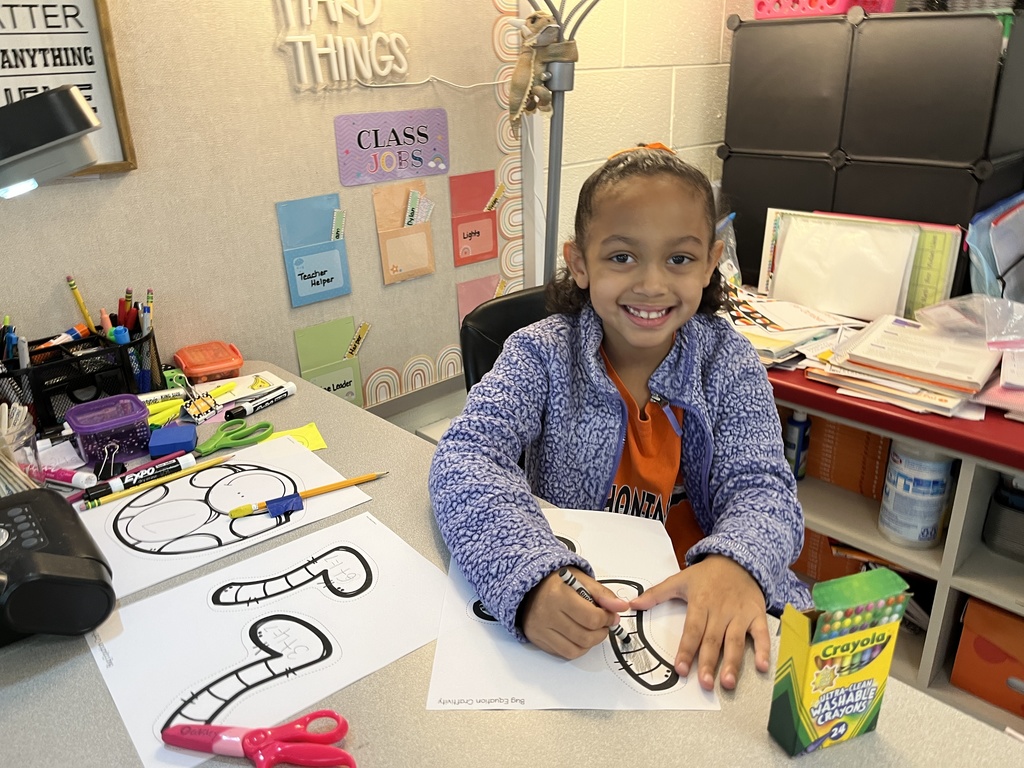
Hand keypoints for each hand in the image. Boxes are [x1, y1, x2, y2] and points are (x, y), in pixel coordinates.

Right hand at [520, 568, 629, 659]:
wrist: (530, 586)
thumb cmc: (556, 582)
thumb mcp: (581, 579)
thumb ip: (602, 594)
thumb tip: (620, 607)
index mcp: (558, 595)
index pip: (591, 618)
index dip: (607, 619)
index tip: (611, 615)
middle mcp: (546, 613)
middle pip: (585, 637)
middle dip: (602, 632)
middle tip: (604, 624)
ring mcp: (541, 629)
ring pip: (576, 649)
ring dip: (591, 642)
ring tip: (591, 629)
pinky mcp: (537, 639)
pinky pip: (565, 653)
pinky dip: (577, 648)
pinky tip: (578, 635)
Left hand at [629, 555, 768, 690]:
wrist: (739, 559)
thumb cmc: (708, 574)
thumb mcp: (680, 579)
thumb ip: (656, 594)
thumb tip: (633, 604)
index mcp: (701, 602)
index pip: (692, 630)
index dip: (686, 650)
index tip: (680, 668)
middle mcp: (721, 610)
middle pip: (713, 640)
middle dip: (708, 663)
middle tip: (704, 684)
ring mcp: (740, 614)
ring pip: (736, 641)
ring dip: (733, 663)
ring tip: (728, 682)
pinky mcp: (757, 615)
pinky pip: (762, 634)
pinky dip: (764, 650)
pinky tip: (763, 667)